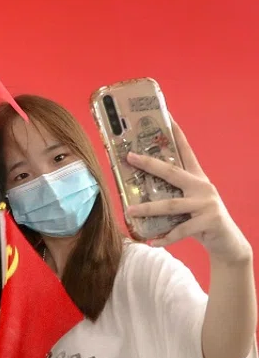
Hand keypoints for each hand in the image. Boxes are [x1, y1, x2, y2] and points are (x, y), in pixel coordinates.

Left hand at [126, 121, 251, 263]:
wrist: (227, 243)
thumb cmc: (200, 220)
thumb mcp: (187, 202)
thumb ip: (170, 194)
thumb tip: (135, 191)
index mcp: (197, 178)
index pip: (185, 151)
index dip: (176, 132)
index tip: (166, 115)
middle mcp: (203, 187)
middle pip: (172, 172)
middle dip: (149, 164)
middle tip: (129, 157)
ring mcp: (207, 204)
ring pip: (171, 205)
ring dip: (148, 209)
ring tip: (129, 211)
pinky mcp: (209, 222)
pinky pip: (180, 231)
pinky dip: (164, 238)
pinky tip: (151, 241)